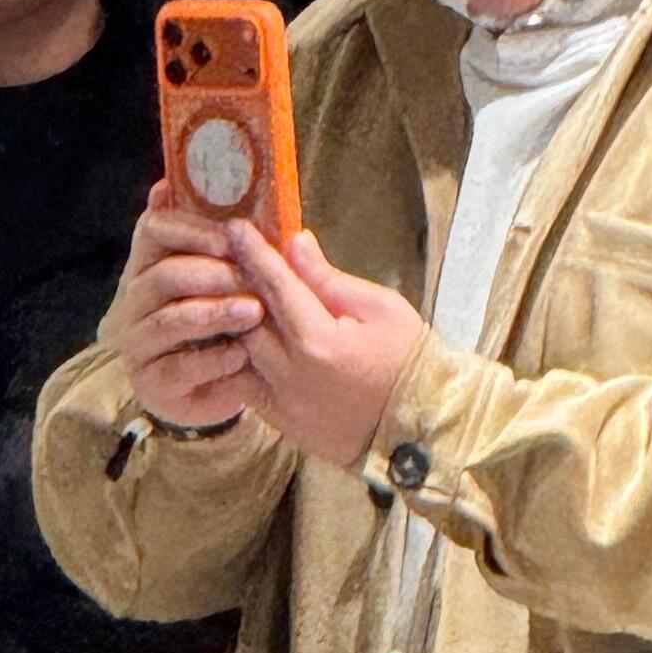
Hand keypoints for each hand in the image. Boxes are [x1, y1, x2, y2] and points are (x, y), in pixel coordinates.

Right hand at [105, 203, 264, 433]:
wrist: (219, 390)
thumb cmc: (222, 325)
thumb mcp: (218, 279)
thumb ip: (205, 237)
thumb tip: (167, 182)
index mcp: (148, 267)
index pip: (153, 231)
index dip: (192, 229)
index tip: (233, 236)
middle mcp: (133, 303)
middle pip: (163, 275)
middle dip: (212, 273)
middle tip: (251, 277)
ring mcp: (137, 345)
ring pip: (170, 319)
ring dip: (215, 312)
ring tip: (254, 311)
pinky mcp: (150, 383)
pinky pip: (180, 366)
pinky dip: (215, 358)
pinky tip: (242, 355)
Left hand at [223, 224, 425, 470]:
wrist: (424, 425)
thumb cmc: (409, 358)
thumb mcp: (380, 307)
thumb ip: (329, 278)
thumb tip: (294, 243)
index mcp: (319, 341)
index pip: (276, 285)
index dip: (254, 253)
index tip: (235, 227)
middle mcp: (291, 373)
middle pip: (246, 318)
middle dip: (236, 283)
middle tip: (227, 255)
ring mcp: (282, 402)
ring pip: (237, 351)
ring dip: (232, 321)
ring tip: (228, 292)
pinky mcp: (280, 421)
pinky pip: (243, 383)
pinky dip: (236, 357)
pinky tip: (238, 335)